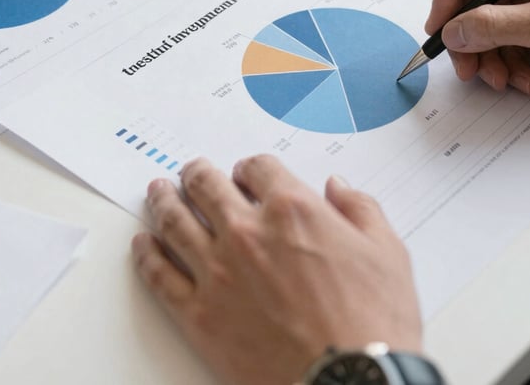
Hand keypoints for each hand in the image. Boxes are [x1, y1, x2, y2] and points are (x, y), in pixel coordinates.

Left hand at [132, 156, 422, 384]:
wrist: (350, 384)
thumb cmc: (372, 322)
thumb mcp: (386, 252)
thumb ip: (360, 208)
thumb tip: (338, 187)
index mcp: (292, 209)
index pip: (257, 167)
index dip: (249, 166)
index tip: (246, 172)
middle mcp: (248, 232)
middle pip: (207, 185)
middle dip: (197, 173)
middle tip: (190, 172)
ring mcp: (218, 272)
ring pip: (175, 222)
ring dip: (162, 201)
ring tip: (157, 192)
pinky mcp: (200, 315)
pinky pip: (160, 276)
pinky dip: (146, 255)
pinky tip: (143, 245)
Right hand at [425, 0, 529, 92]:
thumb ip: (494, 26)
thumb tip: (453, 31)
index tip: (440, 25)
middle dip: (468, 35)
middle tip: (466, 64)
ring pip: (486, 25)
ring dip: (489, 56)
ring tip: (501, 78)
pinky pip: (507, 42)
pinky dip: (509, 63)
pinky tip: (524, 78)